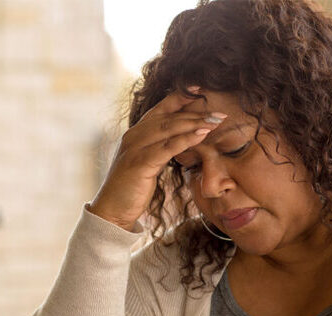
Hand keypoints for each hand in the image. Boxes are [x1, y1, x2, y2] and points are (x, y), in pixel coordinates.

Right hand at [89, 87, 225, 230]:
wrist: (111, 210)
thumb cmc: (131, 188)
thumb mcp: (147, 163)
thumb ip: (160, 149)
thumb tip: (181, 141)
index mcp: (135, 133)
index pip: (161, 108)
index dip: (181, 96)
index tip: (201, 89)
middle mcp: (133, 136)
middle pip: (169, 117)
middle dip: (196, 113)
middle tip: (220, 113)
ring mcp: (135, 148)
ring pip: (169, 128)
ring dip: (195, 123)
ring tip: (216, 121)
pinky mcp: (139, 163)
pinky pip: (166, 148)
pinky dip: (186, 139)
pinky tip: (202, 135)